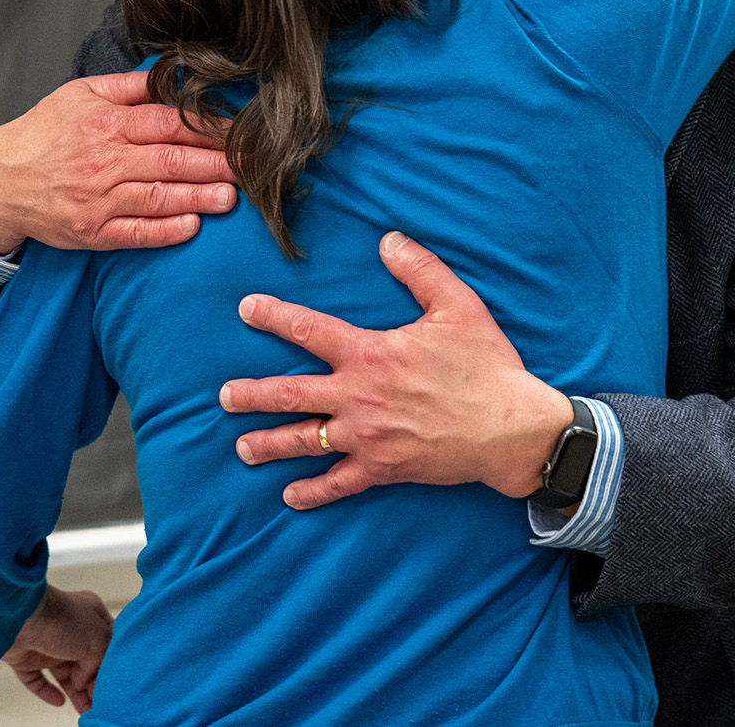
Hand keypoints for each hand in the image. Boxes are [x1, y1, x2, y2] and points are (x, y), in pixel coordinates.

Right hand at [0, 71, 235, 255]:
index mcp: (106, 123)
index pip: (170, 124)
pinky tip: (192, 226)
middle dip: (218, 164)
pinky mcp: (92, 232)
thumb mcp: (79, 94)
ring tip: (233, 197)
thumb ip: (129, 87)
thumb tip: (171, 76)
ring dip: (200, 197)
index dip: (210, 128)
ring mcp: (98, 200)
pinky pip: (136, 233)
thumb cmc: (43, 134)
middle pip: (172, 161)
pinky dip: (166, 231)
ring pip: (159, 198)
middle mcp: (105, 161)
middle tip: (253, 167)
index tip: (243, 132)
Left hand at [2, 584, 112, 712]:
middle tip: (99, 702)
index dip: (110, 662)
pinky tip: (59, 701)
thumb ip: (98, 663)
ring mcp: (47, 644)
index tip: (113, 682)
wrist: (20, 618)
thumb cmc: (62, 620)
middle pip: (85, 661)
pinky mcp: (26, 658)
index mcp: (90, 615)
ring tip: (85, 711)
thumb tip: (85, 681)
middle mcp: (69, 629)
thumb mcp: (97, 640)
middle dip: (92, 683)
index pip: (106, 641)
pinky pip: (38, 680)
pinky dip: (47, 692)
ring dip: (75, 693)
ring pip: (63, 674)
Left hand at [219, 231, 573, 508]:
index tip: (246, 309)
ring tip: (242, 447)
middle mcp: (358, 397)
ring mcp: (367, 437)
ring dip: (269, 445)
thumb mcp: (458, 306)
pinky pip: (339, 482)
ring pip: (305, 441)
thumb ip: (419, 269)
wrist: (510, 429)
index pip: (309, 330)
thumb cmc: (486, 365)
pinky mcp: (383, 468)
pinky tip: (289, 495)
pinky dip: (313, 490)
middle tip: (225, 396)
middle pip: (290, 394)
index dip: (274, 316)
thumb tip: (388, 239)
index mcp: (370, 354)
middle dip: (252, 395)